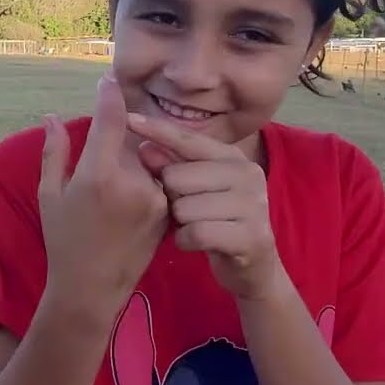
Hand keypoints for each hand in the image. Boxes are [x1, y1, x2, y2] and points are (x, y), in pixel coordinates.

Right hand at [39, 72, 169, 311]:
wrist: (93, 289)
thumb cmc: (63, 241)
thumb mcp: (49, 195)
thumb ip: (54, 152)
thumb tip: (53, 117)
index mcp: (98, 175)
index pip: (111, 118)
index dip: (109, 94)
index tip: (108, 79)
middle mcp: (132, 182)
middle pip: (129, 139)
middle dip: (115, 142)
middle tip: (98, 167)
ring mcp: (155, 197)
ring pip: (145, 159)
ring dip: (131, 162)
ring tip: (110, 194)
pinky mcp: (167, 210)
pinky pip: (156, 180)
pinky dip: (144, 181)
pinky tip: (125, 206)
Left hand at [128, 114, 285, 300]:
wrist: (253, 266)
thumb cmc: (216, 221)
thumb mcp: (193, 191)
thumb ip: (170, 167)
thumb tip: (143, 147)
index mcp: (233, 157)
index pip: (188, 140)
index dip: (158, 130)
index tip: (130, 118)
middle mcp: (247, 174)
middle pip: (178, 177)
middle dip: (171, 197)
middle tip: (186, 209)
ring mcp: (253, 205)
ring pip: (185, 207)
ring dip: (179, 222)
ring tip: (194, 225)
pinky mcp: (251, 236)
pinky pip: (196, 233)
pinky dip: (185, 241)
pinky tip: (194, 242)